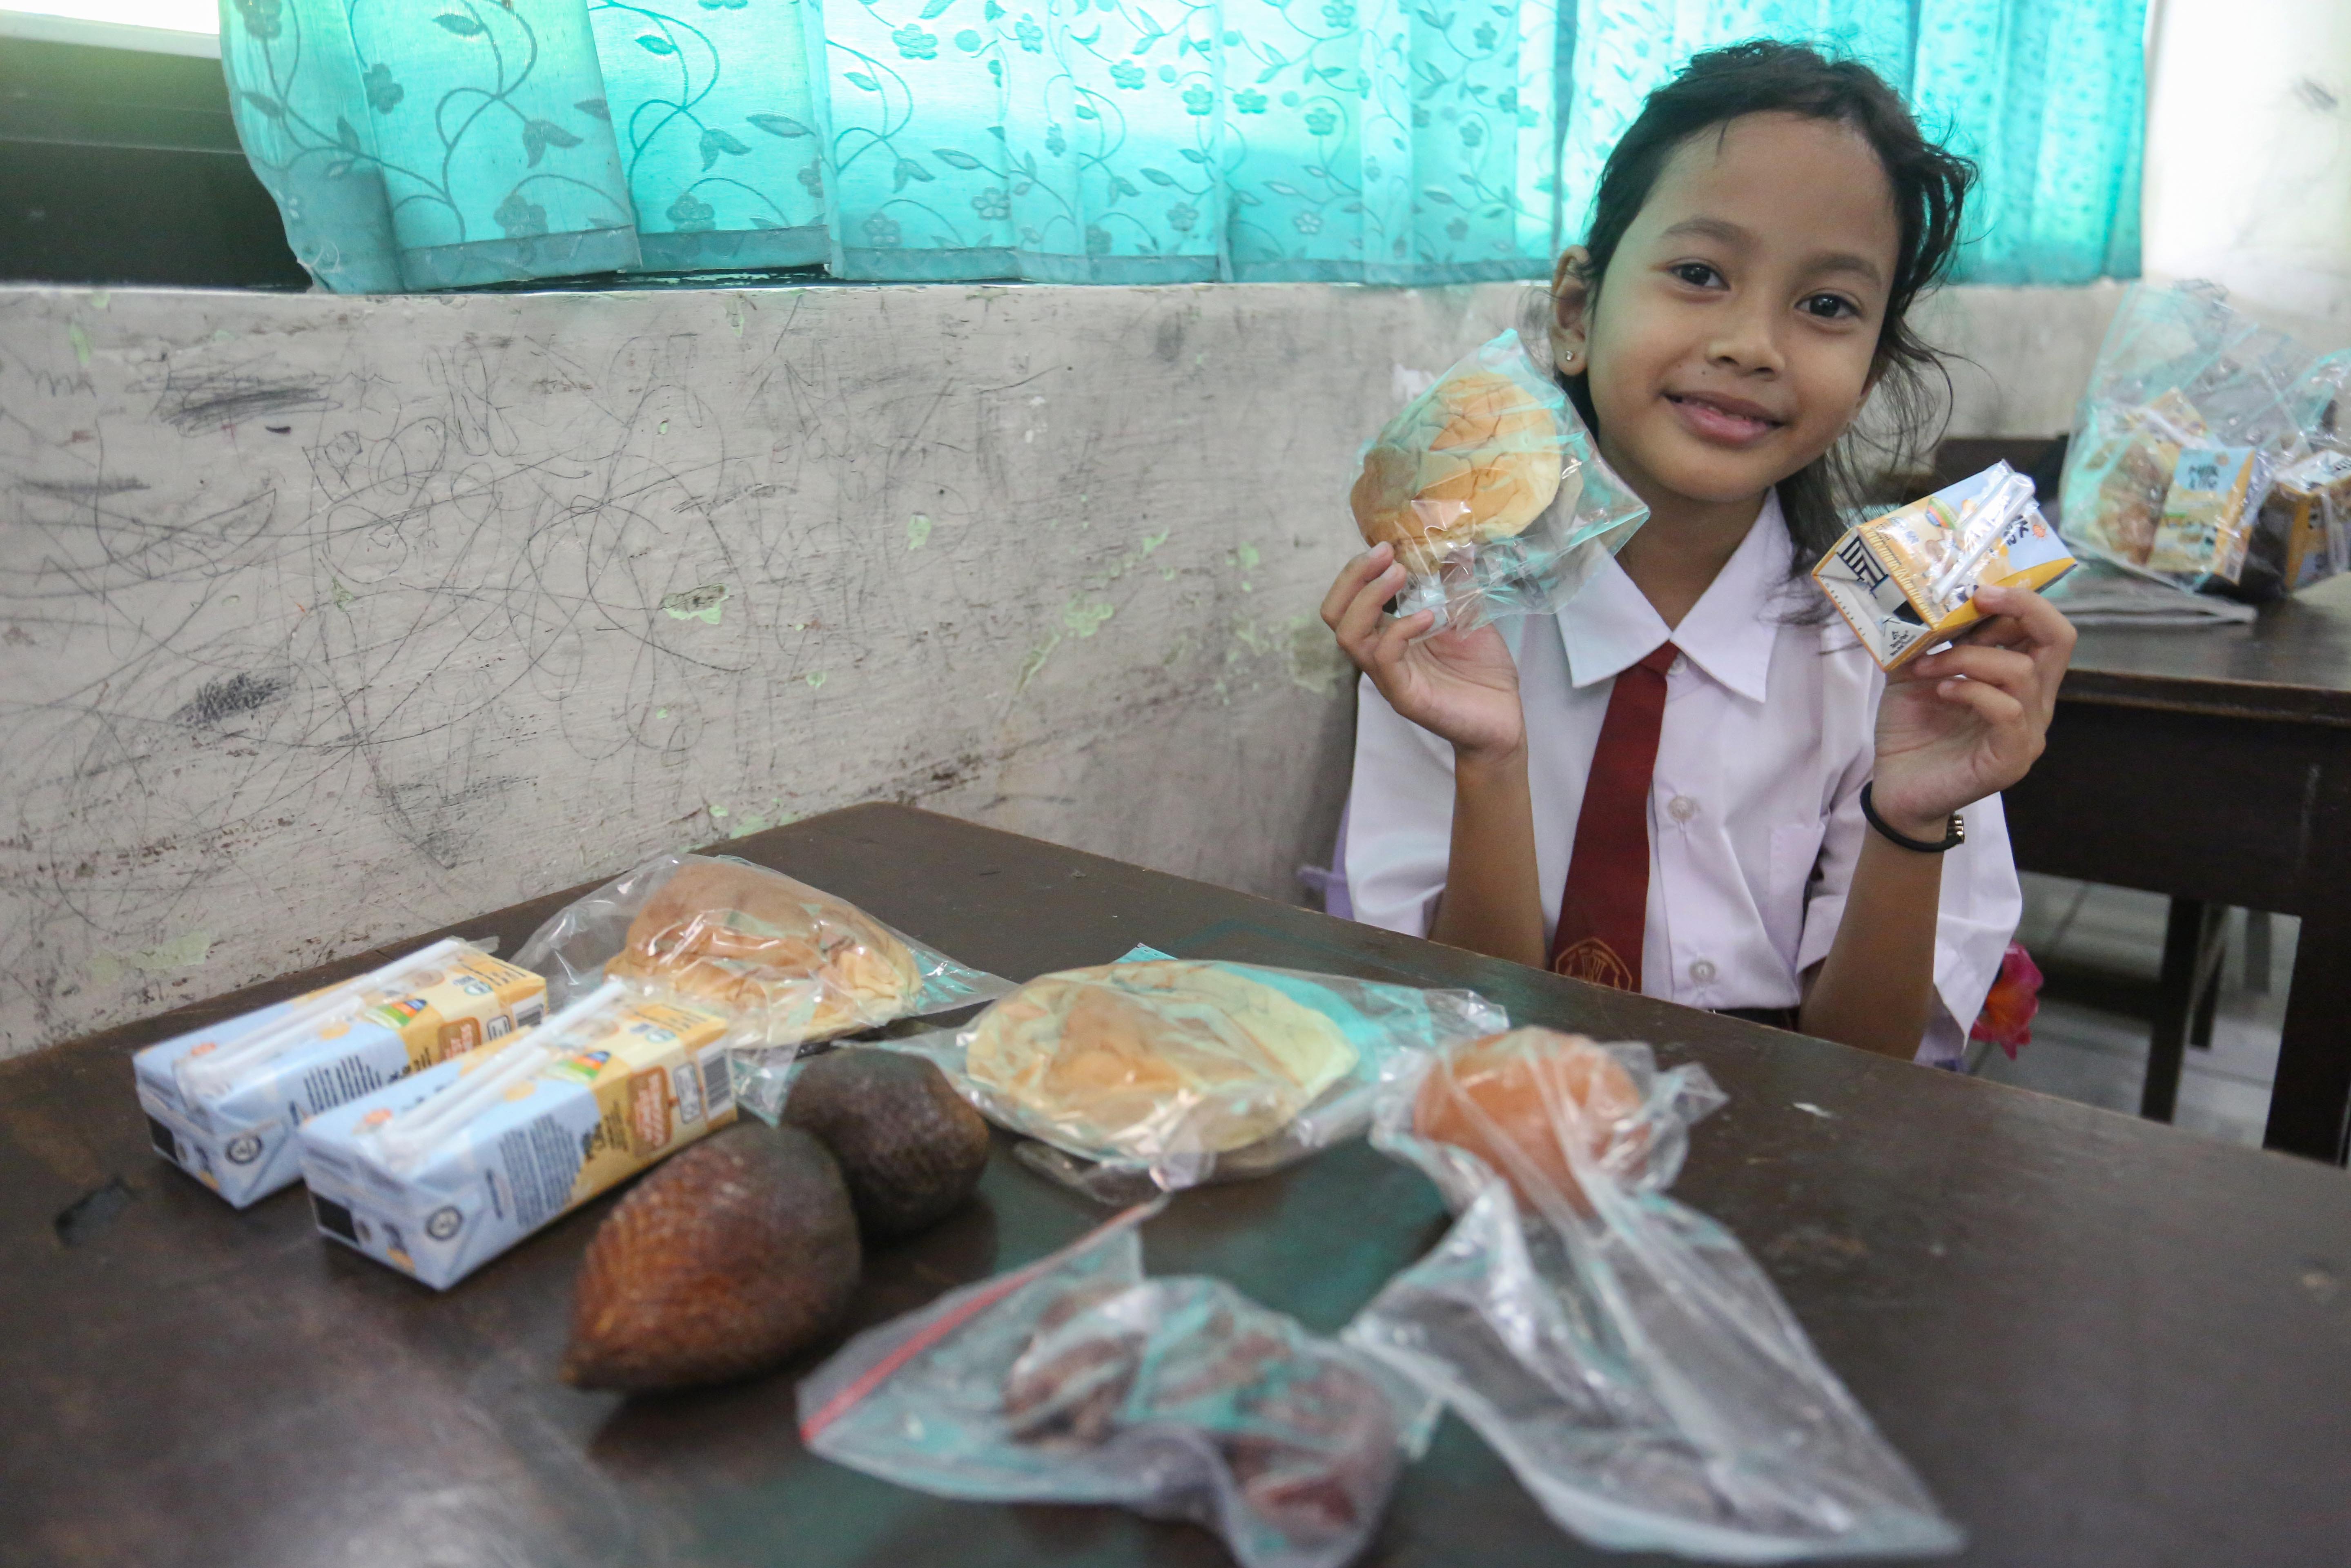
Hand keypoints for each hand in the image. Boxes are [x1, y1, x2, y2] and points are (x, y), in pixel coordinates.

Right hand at [1321, 543, 1525, 764]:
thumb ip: (1455, 584)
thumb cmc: (1482, 671)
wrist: (1503, 719)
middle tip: (1386, 554)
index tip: (1387, 544)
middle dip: (1353, 577)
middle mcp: (1380, 654)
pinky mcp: (1404, 696)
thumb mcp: (1469, 615)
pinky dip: (1400, 630)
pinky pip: (1384, 659)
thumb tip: (1459, 542)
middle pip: (1335, 615)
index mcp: (1388, 634)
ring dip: (1369, 597)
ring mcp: (1388, 676)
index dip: (1358, 570)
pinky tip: (1427, 616)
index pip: (1348, 600)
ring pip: (1349, 636)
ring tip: (1400, 574)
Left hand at [1870, 584, 2076, 838]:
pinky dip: (1972, 691)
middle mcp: (2034, 702)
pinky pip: (2007, 710)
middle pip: (2059, 639)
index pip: (2045, 628)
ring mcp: (2028, 731)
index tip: (1980, 587)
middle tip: (1978, 599)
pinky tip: (1942, 690)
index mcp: (2019, 678)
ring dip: (1968, 658)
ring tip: (1929, 665)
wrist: (1897, 790)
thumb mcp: (1915, 673)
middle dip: (2022, 608)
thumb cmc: (1912, 731)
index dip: (2021, 600)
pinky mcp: (2012, 758)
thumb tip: (1923, 598)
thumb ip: (1927, 640)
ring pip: (2022, 672)